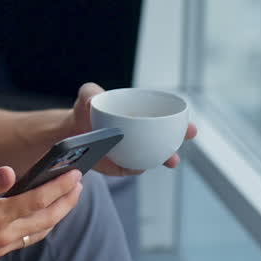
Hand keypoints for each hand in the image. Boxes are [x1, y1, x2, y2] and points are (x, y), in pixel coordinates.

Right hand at [0, 165, 82, 260]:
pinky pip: (28, 238)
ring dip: (58, 214)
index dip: (60, 187)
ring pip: (40, 230)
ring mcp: (1, 247)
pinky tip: (43, 214)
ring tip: (68, 196)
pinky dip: (42, 224)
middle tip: (80, 183)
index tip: (75, 174)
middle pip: (47, 218)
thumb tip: (11, 171)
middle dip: (67, 201)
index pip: (38, 201)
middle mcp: (3, 237)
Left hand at [70, 82, 198, 175]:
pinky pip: (133, 168)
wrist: (71, 132)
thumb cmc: (85, 111)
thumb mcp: (87, 97)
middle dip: (179, 140)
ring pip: (154, 156)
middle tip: (186, 138)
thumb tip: (92, 97)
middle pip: (166, 139)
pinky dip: (137, 167)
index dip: (179, 123)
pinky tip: (138, 165)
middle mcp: (141, 134)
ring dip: (165, 158)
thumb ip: (89, 92)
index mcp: (139, 116)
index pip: (164, 118)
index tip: (189, 125)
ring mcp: (133, 151)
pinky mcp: (122, 166)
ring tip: (171, 160)